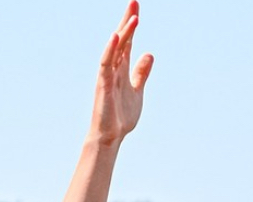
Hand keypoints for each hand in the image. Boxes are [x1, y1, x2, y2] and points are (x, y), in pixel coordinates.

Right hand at [92, 1, 153, 146]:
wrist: (111, 137)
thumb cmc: (120, 117)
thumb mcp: (137, 91)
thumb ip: (141, 73)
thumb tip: (149, 54)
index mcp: (122, 70)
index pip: (127, 42)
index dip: (132, 25)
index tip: (137, 8)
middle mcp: (114, 69)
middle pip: (121, 41)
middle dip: (128, 21)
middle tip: (134, 2)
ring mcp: (107, 76)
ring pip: (115, 50)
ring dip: (124, 34)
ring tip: (134, 19)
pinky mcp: (103, 85)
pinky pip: (106, 64)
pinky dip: (110, 50)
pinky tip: (116, 37)